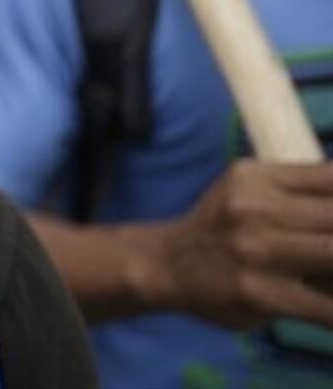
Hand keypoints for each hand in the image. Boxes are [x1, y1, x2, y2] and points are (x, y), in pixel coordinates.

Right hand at [146, 160, 332, 328]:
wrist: (167, 264)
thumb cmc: (221, 227)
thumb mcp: (248, 190)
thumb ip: (300, 193)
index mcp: (256, 176)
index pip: (332, 179)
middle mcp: (254, 207)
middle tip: (330, 250)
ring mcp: (255, 250)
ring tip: (330, 274)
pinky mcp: (259, 293)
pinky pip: (326, 308)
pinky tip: (332, 307)